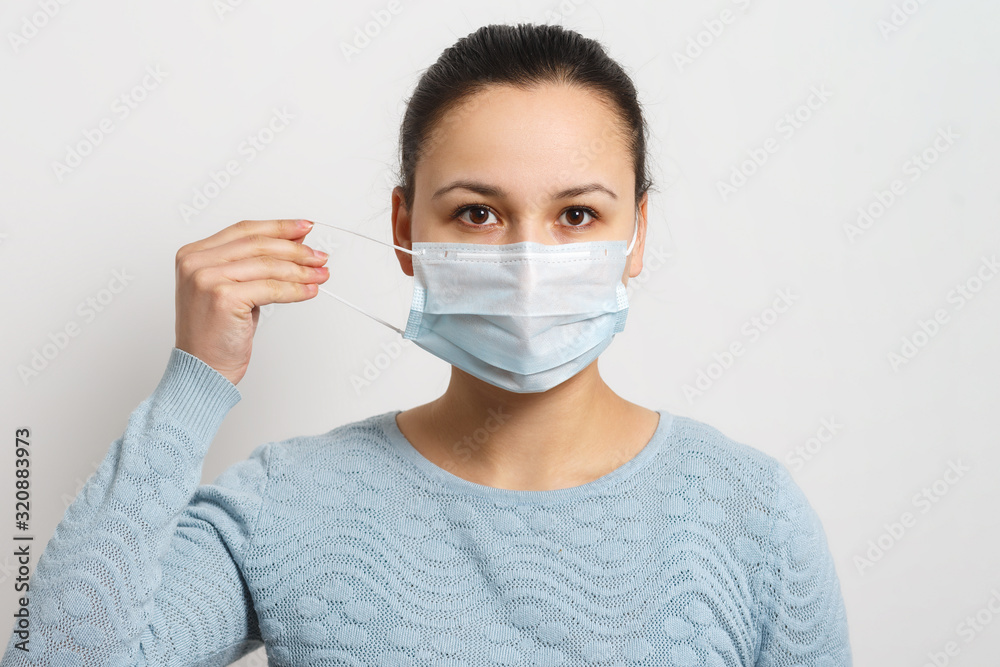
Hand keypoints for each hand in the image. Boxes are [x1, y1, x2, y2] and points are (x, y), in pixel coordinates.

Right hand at [174, 219, 328, 385]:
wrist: (202, 370)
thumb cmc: (216, 334)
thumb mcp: (233, 289)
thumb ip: (254, 264)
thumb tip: (294, 244)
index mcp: (194, 254)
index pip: (245, 230)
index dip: (278, 227)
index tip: (304, 228)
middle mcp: (196, 262)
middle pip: (258, 244)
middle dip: (295, 250)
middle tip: (319, 256)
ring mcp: (207, 278)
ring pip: (268, 266)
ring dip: (301, 270)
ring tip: (320, 275)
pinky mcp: (223, 297)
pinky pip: (271, 288)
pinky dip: (295, 290)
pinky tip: (309, 291)